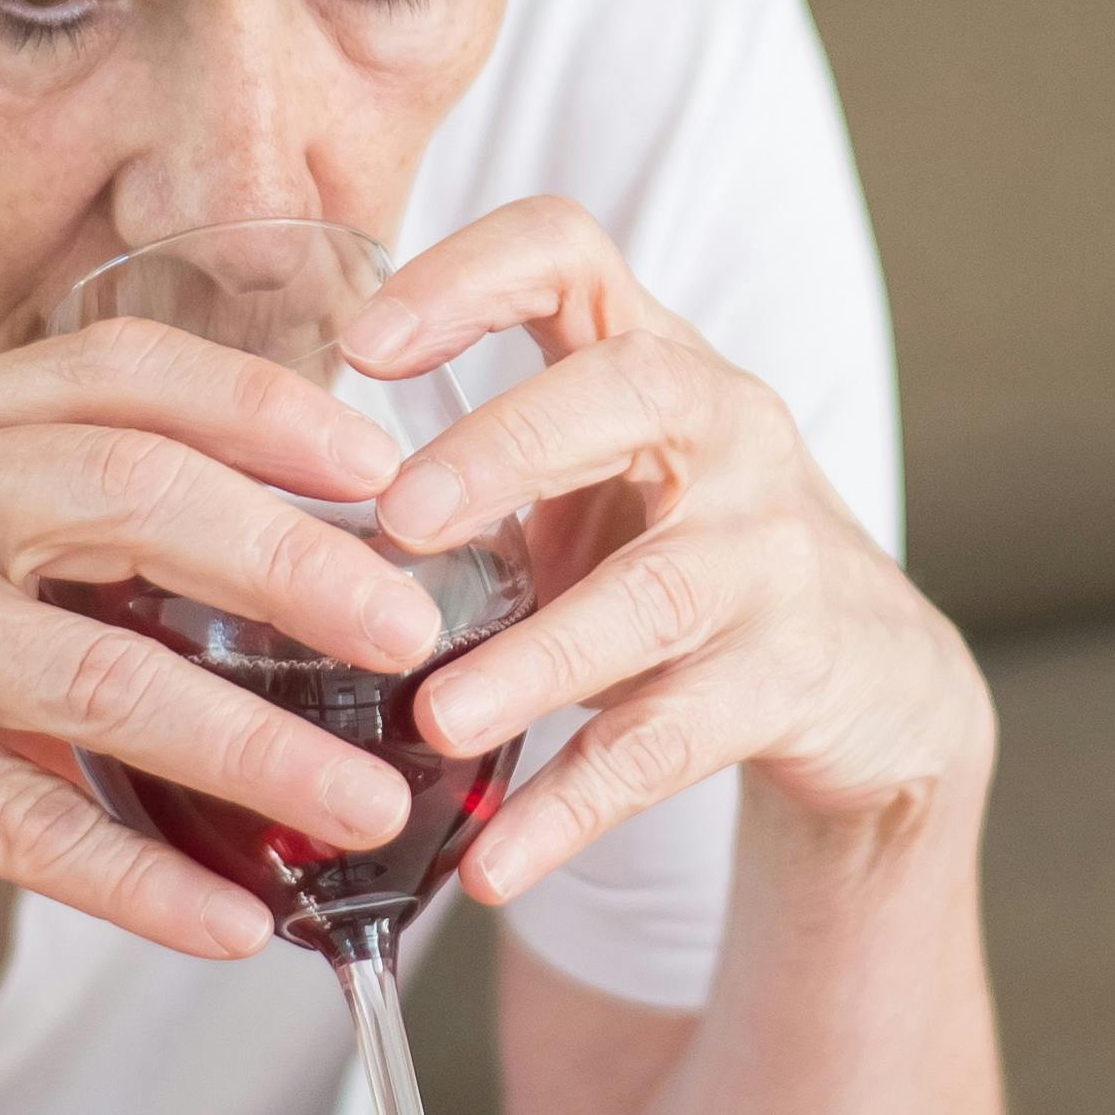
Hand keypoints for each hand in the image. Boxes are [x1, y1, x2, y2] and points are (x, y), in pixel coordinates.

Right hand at [0, 321, 453, 960]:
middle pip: (143, 500)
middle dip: (302, 566)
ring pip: (103, 674)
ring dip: (258, 748)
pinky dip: (139, 880)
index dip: (271, 409)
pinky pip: (19, 821)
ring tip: (370, 809)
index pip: (130, 372)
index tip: (388, 461)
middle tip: (420, 633)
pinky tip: (228, 926)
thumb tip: (243, 563)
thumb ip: (36, 514)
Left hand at [344, 199, 991, 903]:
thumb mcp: (588, 480)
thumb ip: (462, 470)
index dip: (468, 276)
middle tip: (404, 517)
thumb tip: (247, 514)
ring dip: (539, 656)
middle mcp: (726, 431)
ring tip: (437, 716)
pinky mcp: (789, 677)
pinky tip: (495, 863)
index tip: (363, 343)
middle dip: (511, 444)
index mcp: (648, 357)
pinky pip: (672, 742)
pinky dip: (576, 807)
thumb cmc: (680, 552)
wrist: (868, 677)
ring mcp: (771, 554)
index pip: (568, 251)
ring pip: (658, 591)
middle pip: (633, 390)